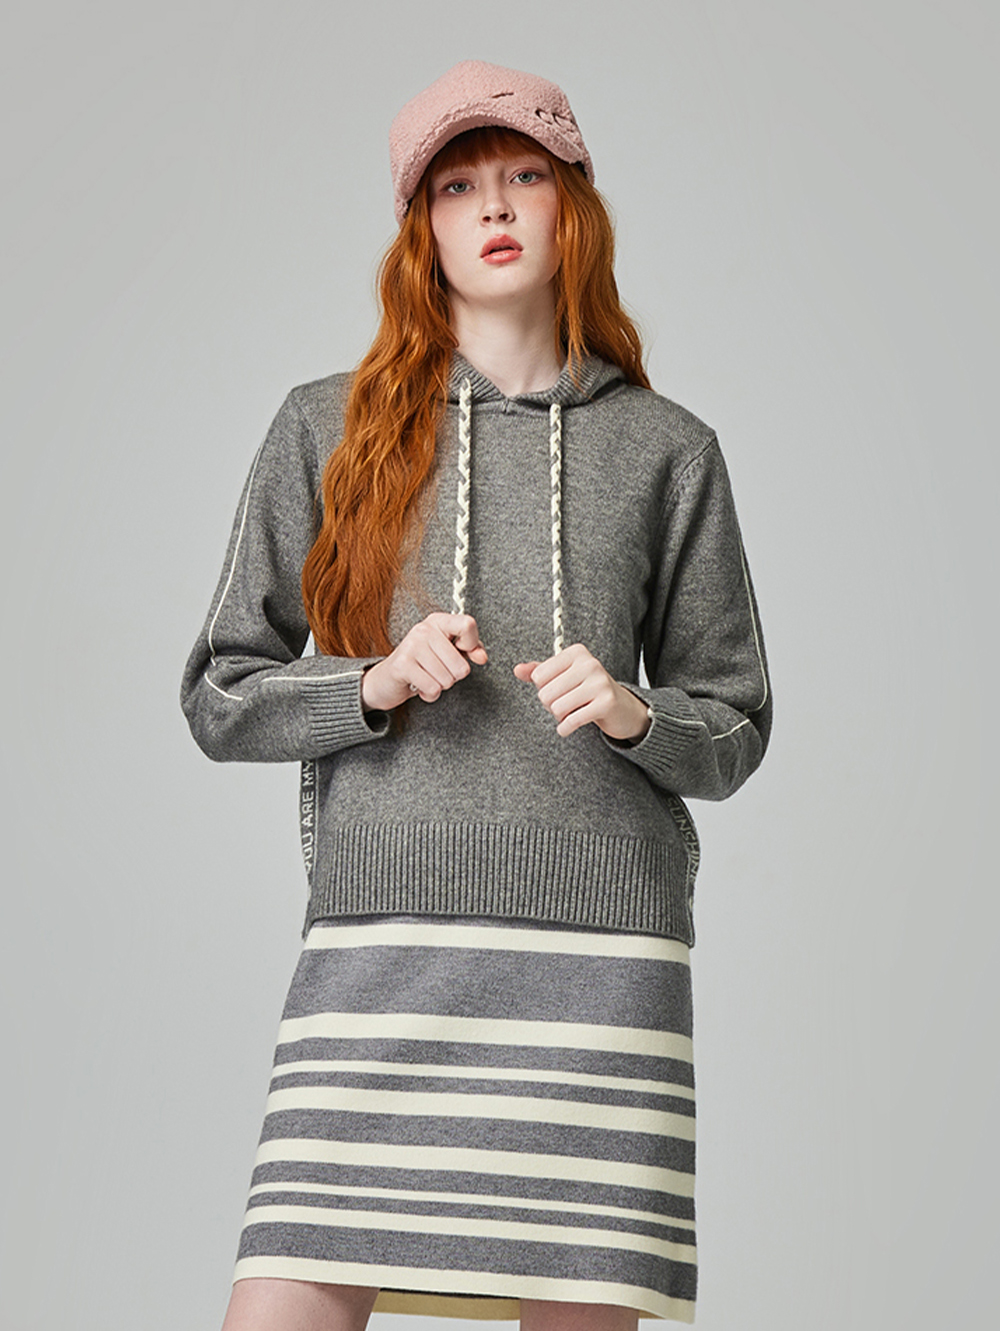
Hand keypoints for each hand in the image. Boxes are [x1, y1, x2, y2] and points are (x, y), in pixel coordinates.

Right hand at [361, 613, 487, 711]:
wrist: (386, 679)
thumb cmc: (423, 664)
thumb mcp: (449, 652)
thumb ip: (471, 650)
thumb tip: (482, 657)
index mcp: (438, 621)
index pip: (468, 625)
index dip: (472, 645)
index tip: (460, 651)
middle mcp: (424, 629)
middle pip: (461, 665)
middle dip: (453, 677)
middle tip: (438, 671)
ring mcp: (412, 646)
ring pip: (447, 679)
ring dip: (440, 686)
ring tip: (426, 677)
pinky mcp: (402, 666)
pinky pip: (433, 688)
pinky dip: (430, 694)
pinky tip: (419, 686)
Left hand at [513, 643, 650, 740]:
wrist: (622, 708)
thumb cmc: (587, 690)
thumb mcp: (563, 676)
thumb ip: (538, 671)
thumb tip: (517, 670)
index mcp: (576, 653)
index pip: (538, 676)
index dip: (543, 689)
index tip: (557, 691)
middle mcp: (590, 664)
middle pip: (545, 693)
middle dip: (550, 705)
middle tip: (563, 705)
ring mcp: (600, 683)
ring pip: (557, 708)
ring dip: (558, 716)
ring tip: (569, 713)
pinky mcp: (606, 703)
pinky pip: (571, 720)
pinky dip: (565, 728)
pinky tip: (568, 726)